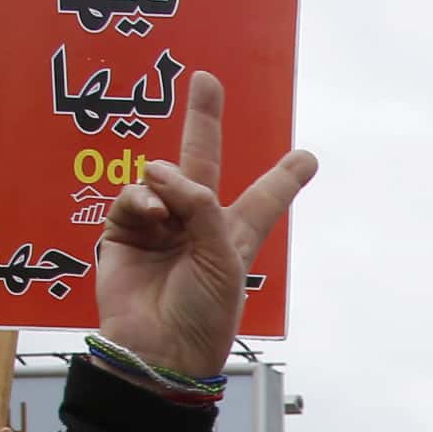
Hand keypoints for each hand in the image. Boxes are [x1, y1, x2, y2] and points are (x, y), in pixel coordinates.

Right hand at [93, 69, 315, 382]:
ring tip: (168, 213)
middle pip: (203, 161)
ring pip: (162, 176)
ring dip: (168, 183)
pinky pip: (135, 196)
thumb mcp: (224, 261)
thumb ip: (203, 208)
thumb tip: (162, 173)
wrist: (160, 351)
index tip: (308, 158)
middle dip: (203, 119)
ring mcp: (158, 225)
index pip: (263, 199)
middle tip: (206, 80)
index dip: (284, 178)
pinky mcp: (124, 231)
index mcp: (234, 236)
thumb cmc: (203, 317)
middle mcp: (197, 224)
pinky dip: (143, 199)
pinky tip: (153, 215)